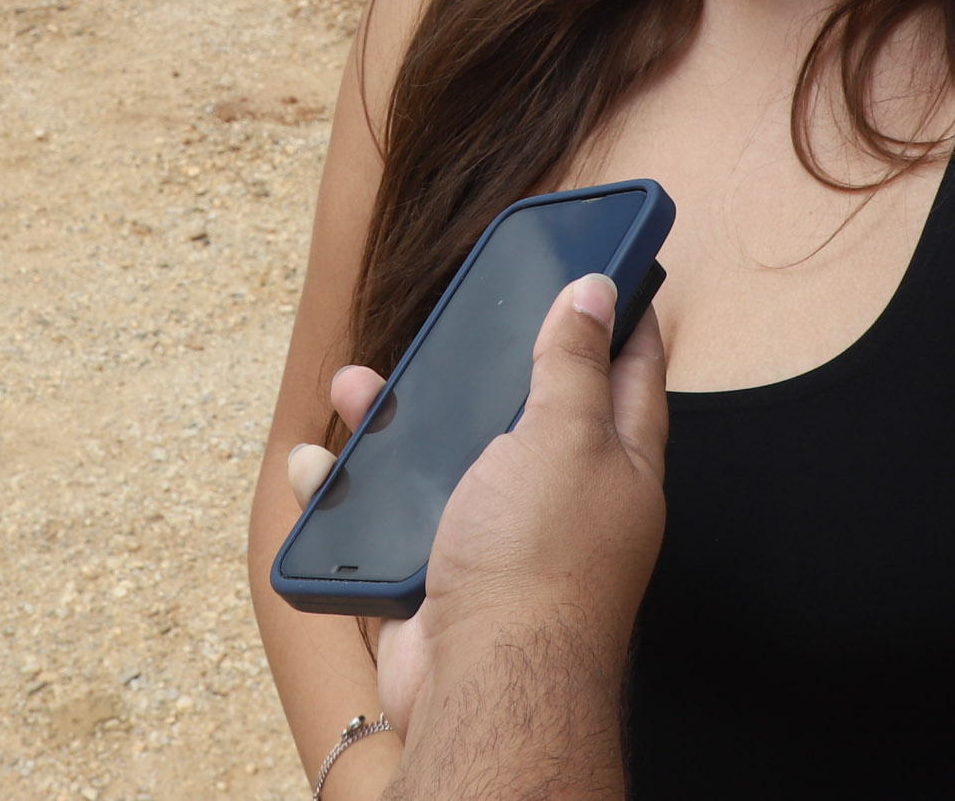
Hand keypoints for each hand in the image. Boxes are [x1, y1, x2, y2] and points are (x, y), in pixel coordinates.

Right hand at [282, 275, 668, 744]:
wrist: (482, 686)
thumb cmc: (539, 563)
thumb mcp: (564, 436)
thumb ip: (573, 365)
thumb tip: (596, 292)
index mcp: (616, 466)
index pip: (633, 372)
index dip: (621, 317)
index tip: (604, 268)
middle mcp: (563, 501)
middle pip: (522, 412)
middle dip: (478, 367)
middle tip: (451, 321)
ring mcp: (498, 541)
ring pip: (443, 462)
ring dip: (395, 425)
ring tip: (356, 384)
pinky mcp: (438, 577)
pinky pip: (387, 521)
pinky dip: (351, 494)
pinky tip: (321, 465)